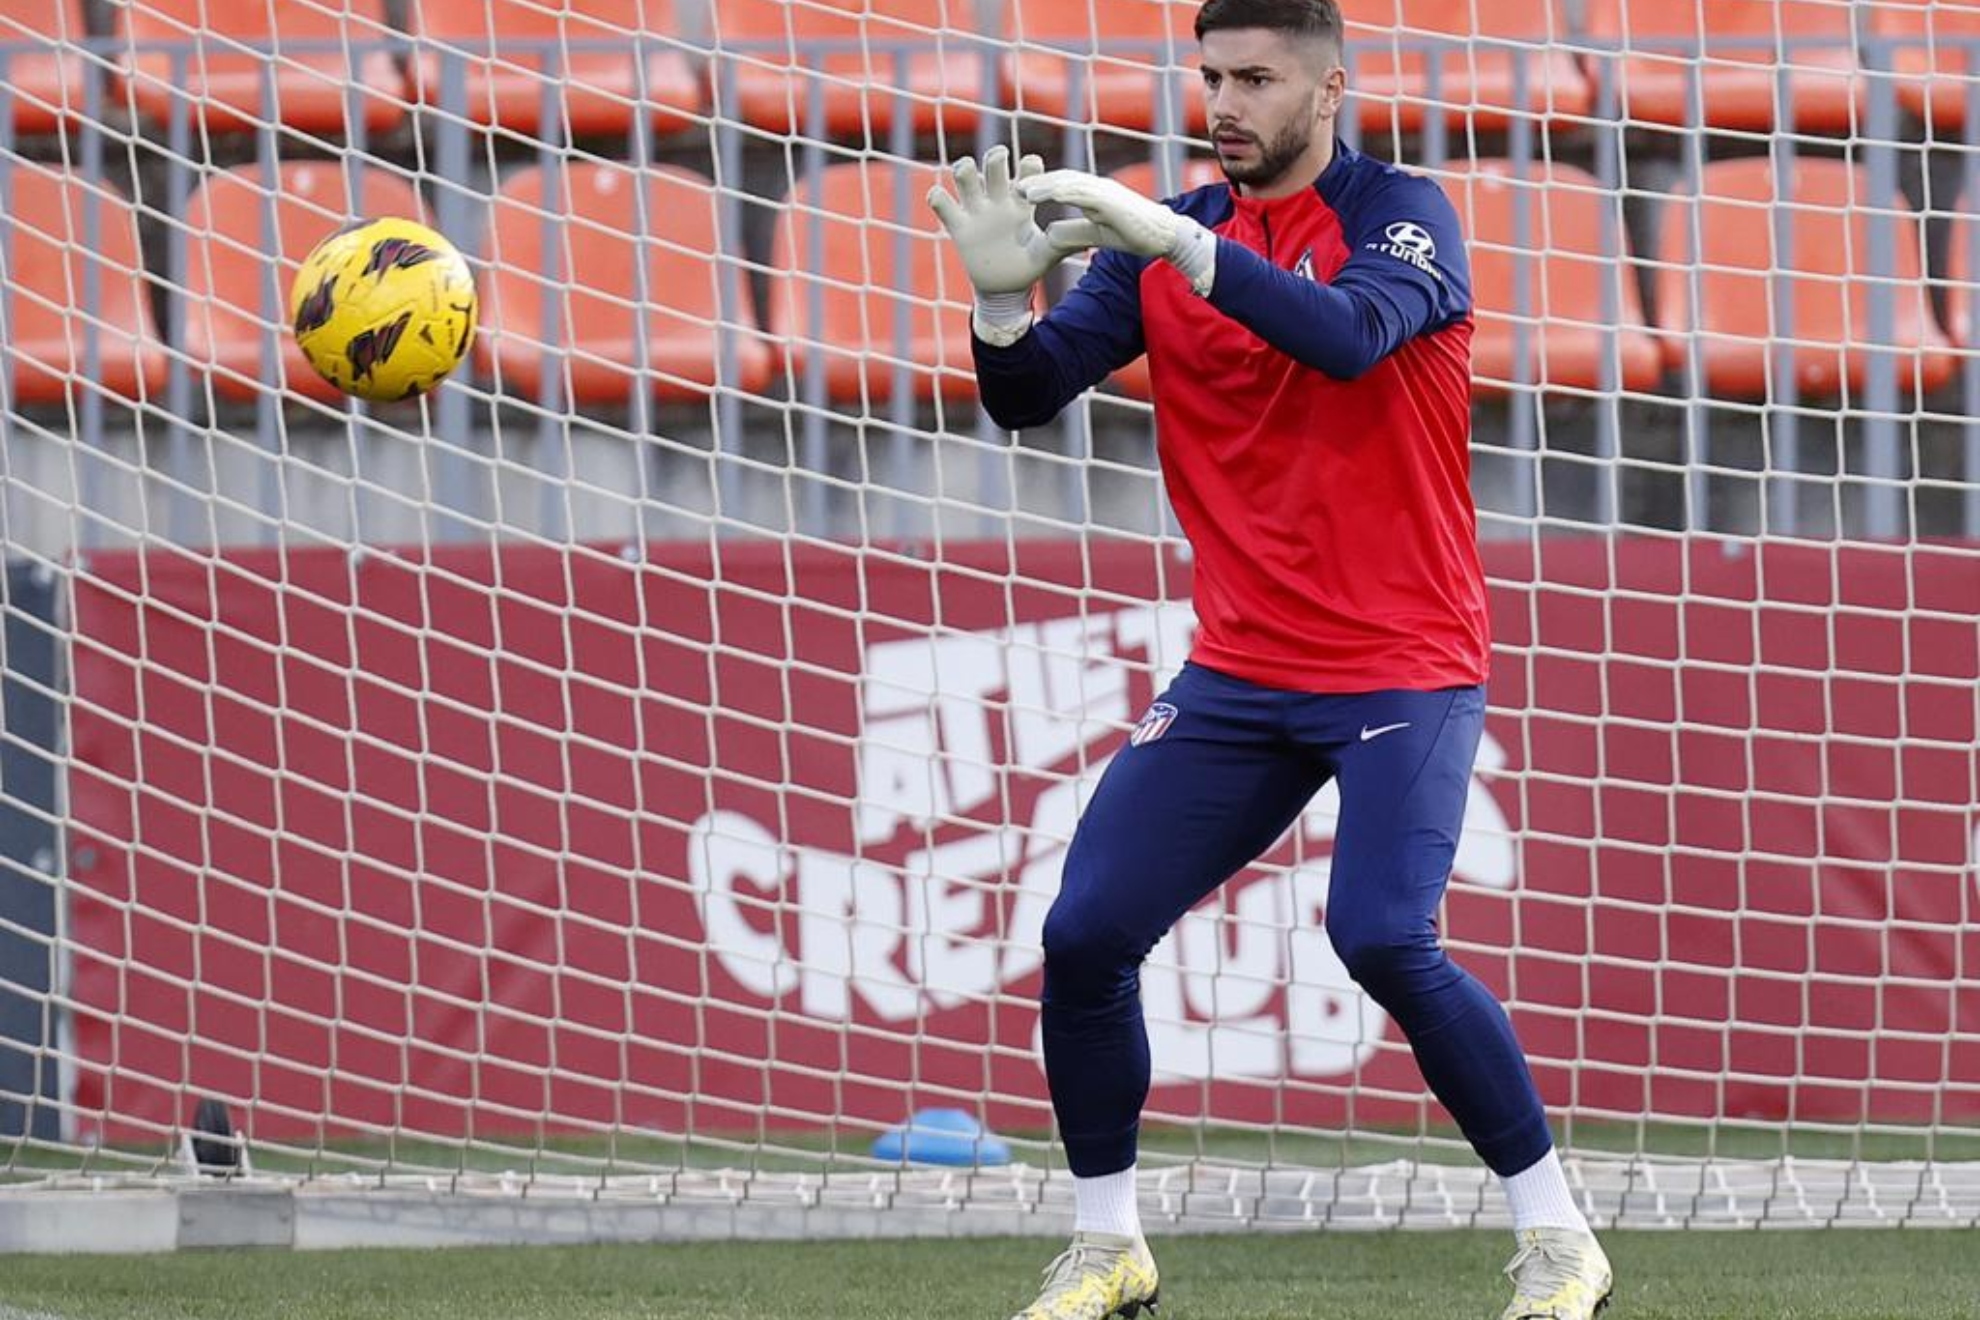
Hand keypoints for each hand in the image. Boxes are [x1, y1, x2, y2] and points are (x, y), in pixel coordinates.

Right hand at [927, 146, 1086, 297]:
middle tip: (999, 159)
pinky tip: (941, 198)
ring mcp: (976, 212)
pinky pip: (942, 204)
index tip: (1031, 177)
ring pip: (964, 176)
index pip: (1026, 168)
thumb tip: (1093, 238)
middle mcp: (997, 201)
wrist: (1005, 291)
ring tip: (967, 175)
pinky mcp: (958, 227)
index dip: (1028, 166)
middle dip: (994, 156)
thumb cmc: (1028, 267)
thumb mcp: (1048, 254)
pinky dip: (937, 196)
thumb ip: (1065, 242)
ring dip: (964, 169)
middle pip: (992, 162)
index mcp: (1021, 202)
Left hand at [1017, 169, 1217, 296]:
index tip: (1019, 193)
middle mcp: (1097, 187)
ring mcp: (1105, 191)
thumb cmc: (1134, 234)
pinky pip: (1082, 193)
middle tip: (1012, 187)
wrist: (1165, 236)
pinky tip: (1045, 195)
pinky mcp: (1111, 200)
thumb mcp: (1095, 235)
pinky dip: (1062, 192)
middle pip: (1061, 179)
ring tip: (1022, 191)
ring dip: (1044, 185)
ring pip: (1069, 182)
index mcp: (1093, 195)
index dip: (1041, 188)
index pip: (1063, 186)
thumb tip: (1048, 234)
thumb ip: (1073, 233)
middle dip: (1037, 182)